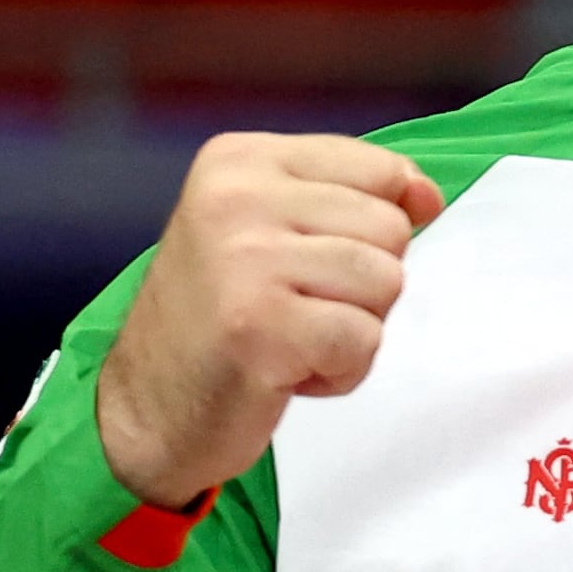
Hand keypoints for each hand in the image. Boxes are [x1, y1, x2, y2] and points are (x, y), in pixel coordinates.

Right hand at [92, 132, 444, 507]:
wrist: (145, 411)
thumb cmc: (223, 316)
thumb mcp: (274, 228)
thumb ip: (353, 196)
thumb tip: (427, 195)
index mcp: (239, 160)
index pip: (381, 170)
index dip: (373, 228)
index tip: (309, 259)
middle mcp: (235, 198)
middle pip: (391, 229)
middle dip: (361, 284)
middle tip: (290, 308)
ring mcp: (244, 260)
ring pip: (386, 283)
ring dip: (352, 328)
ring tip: (287, 336)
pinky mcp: (258, 326)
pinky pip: (365, 340)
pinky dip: (339, 371)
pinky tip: (282, 371)